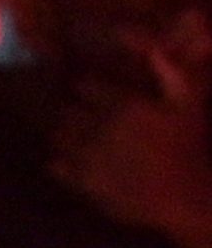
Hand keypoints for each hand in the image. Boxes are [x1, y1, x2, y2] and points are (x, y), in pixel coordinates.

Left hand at [51, 17, 211, 247]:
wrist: (183, 197)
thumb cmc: (189, 148)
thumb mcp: (189, 105)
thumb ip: (174, 74)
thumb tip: (157, 50)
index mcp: (122, 105)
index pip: (87, 86)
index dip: (88, 87)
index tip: (90, 89)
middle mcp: (99, 127)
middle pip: (69, 111)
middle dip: (73, 110)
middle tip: (81, 113)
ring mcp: (88, 156)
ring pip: (60, 136)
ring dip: (65, 134)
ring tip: (76, 135)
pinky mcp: (84, 182)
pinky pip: (58, 166)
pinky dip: (60, 162)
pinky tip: (69, 161)